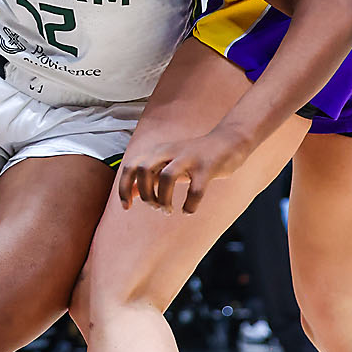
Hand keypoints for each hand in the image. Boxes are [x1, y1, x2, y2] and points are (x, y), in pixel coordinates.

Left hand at [118, 124, 253, 214]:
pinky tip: (188, 210)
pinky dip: (189, 205)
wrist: (228, 141)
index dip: (123, 188)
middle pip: (143, 170)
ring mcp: (189, 158)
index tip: (127, 207)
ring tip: (168, 210)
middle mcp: (170, 152)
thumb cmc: (193, 157)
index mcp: (157, 151)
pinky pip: (195, 190)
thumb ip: (149, 177)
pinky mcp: (207, 168)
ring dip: (164, 200)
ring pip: (167, 178)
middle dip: (145, 194)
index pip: (130, 167)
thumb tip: (129, 193)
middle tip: (155, 207)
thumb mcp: (167, 164)